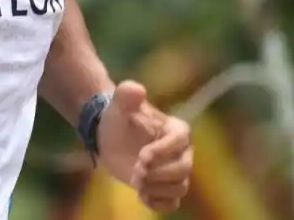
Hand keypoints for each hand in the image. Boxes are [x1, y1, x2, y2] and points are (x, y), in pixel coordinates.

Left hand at [96, 81, 192, 213]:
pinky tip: (142, 197)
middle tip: (135, 173)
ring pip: (180, 188)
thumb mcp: (119, 104)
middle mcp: (182, 151)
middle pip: (183, 169)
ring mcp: (175, 170)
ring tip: (136, 184)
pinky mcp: (165, 187)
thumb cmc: (118, 117)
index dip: (162, 151)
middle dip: (158, 174)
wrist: (111, 136)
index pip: (180, 142)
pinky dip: (159, 204)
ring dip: (157, 189)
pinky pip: (173, 203)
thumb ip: (127, 94)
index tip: (141, 157)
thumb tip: (137, 89)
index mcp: (176, 129)